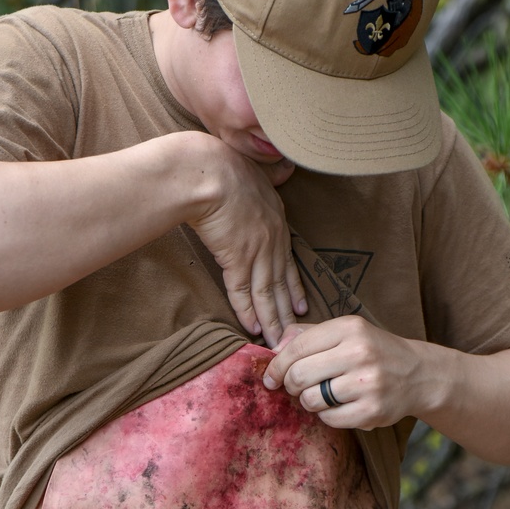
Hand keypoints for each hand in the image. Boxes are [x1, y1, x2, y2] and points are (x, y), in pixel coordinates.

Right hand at [187, 140, 306, 346]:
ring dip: (271, 320)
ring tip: (277, 342)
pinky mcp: (236, 260)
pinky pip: (243, 293)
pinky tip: (254, 328)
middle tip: (293, 336)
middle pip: (281, 284)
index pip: (288, 262)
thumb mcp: (258, 169)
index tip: (301, 306)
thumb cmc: (226, 166)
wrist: (208, 173)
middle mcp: (272, 241)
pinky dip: (248, 312)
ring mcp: (256, 252)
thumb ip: (272, 174)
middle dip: (286, 312)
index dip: (294, 287)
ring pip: (267, 294)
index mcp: (277, 222)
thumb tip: (284, 166)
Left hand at [262, 317, 430, 430]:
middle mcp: (359, 353)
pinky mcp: (372, 411)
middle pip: (299, 375)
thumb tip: (273, 348)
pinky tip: (340, 406)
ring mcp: (367, 383)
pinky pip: (329, 419)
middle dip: (291, 385)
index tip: (270, 376)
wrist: (418, 374)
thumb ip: (308, 334)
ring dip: (310, 401)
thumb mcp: (346, 331)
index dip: (276, 365)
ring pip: (311, 400)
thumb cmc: (373, 351)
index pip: (297, 347)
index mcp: (349, 328)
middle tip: (297, 387)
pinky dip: (328, 415)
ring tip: (323, 395)